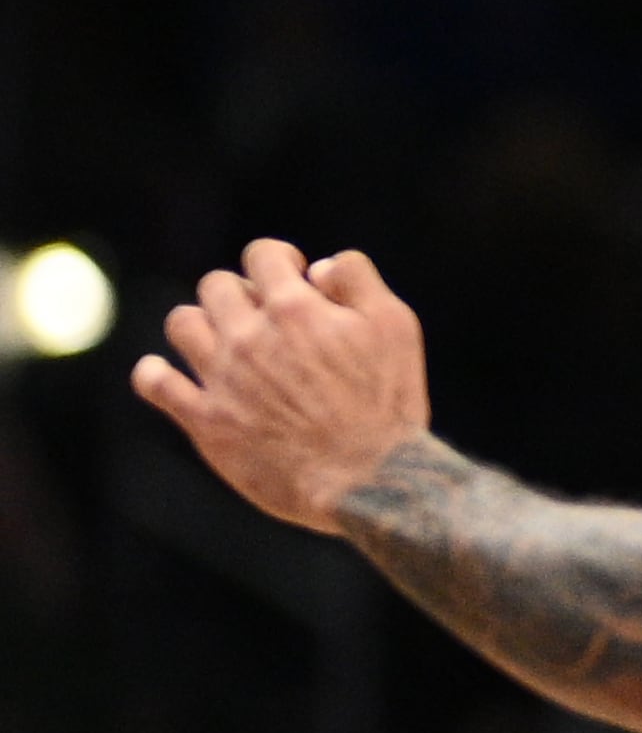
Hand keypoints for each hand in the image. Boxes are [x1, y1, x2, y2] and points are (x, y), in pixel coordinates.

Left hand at [133, 240, 429, 533]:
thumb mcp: (396, 326)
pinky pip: (154, 382)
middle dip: (240, 292)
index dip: (278, 261)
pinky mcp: (205, 420)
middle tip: (264, 318)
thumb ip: (358, 281)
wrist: (366, 478)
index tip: (292, 280)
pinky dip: (154, 372)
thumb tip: (318, 266)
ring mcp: (222, 378)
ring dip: (201, 324)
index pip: (261, 254)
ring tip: (224, 344)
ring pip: (181, 323)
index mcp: (296, 308)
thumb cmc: (387, 402)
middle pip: (215, 285)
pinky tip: (172, 375)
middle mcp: (250, 336)